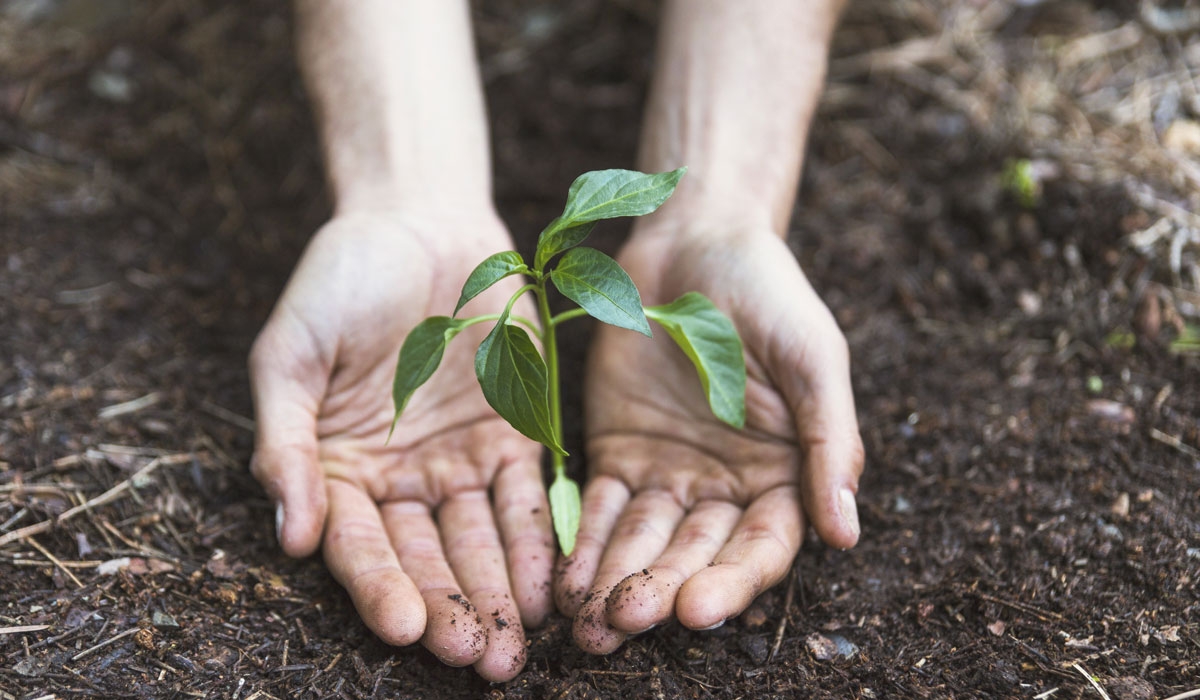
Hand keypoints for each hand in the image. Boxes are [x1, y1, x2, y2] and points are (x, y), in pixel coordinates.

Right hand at [248, 210, 552, 680]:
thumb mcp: (291, 352)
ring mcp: (460, 459)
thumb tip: (292, 536)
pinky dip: (538, 539)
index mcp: (339, 469)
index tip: (404, 627)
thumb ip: (286, 442)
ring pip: (480, 540)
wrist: (417, 216)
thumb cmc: (340, 279)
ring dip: (498, 593)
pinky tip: (550, 583)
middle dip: (451, 610)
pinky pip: (528, 496)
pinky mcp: (516, 433)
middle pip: (426, 557)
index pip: (361, 544)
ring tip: (515, 644)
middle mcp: (401, 478)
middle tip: (478, 658)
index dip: (381, 587)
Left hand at [555, 223, 863, 652]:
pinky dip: (584, 542)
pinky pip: (601, 507)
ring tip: (588, 622)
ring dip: (617, 581)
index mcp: (785, 473)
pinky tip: (565, 577)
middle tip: (625, 620)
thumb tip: (847, 534)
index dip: (732, 581)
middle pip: (696, 553)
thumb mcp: (813, 358)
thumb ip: (831, 442)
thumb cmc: (769, 293)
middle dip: (662, 590)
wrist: (696, 239)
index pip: (761, 545)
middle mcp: (727, 485)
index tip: (696, 607)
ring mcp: (670, 472)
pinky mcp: (618, 452)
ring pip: (644, 542)